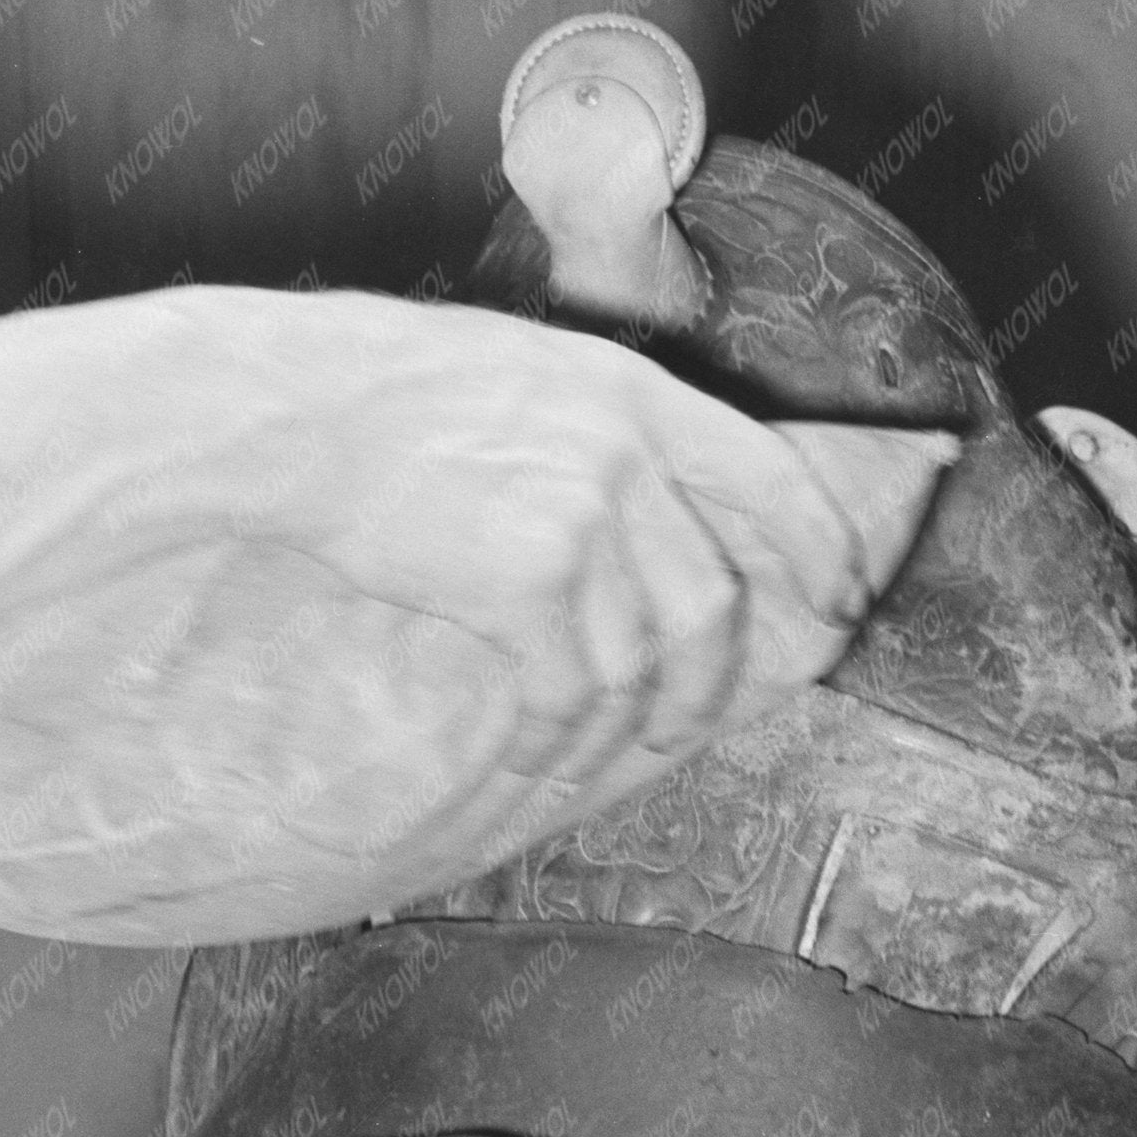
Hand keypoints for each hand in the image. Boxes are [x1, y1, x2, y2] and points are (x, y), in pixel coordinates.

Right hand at [204, 296, 930, 769]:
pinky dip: (555, 742)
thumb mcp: (528, 375)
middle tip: (694, 723)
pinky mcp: (524, 581)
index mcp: (636, 392)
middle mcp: (625, 451)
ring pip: (641, 660)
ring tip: (589, 756)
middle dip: (715, 680)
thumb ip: (606, 427)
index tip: (843, 599)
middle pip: (714, 596)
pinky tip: (534, 760)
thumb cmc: (388, 399)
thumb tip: (659, 501)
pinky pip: (567, 691)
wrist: (292, 415)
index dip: (822, 549)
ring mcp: (579, 515)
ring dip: (621, 727)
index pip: (773, 477)